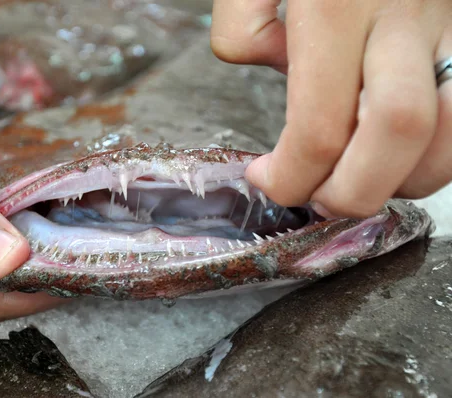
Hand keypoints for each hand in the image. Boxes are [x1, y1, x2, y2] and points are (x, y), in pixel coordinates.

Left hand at [211, 0, 451, 217]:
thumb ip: (243, 23)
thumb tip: (276, 67)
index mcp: (333, 4)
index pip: (319, 129)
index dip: (290, 178)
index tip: (267, 179)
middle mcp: (404, 13)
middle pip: (397, 136)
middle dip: (351, 193)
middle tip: (318, 197)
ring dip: (403, 179)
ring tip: (359, 176)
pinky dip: (440, 150)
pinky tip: (402, 149)